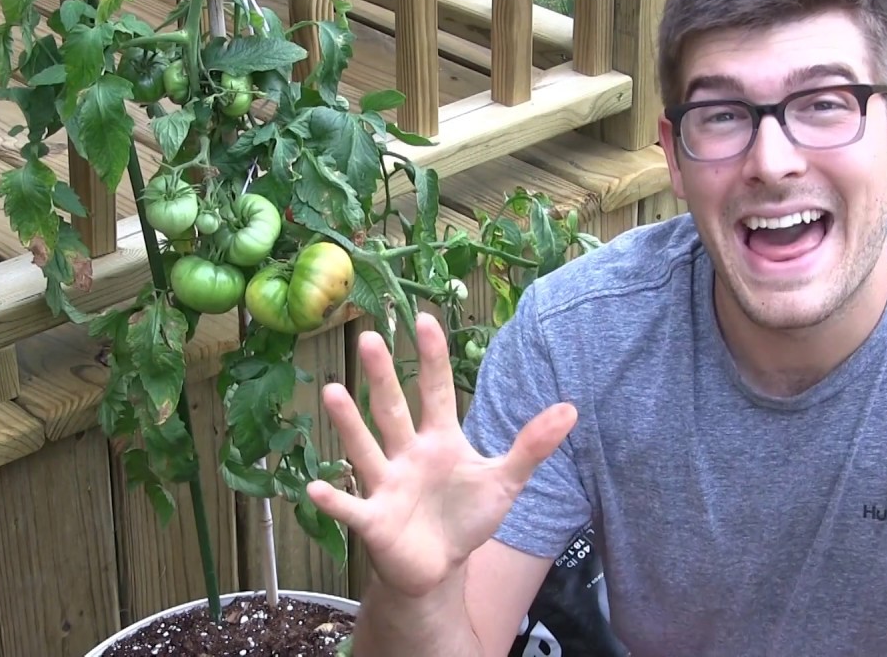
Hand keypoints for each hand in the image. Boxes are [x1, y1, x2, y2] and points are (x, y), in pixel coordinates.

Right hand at [306, 312, 576, 597]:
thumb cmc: (465, 516)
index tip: (424, 319)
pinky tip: (315, 487)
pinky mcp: (374, 520)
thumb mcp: (504, 482)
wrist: (438, 567)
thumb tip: (571, 408)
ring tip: (332, 391)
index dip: (431, 357)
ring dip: (349, 423)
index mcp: (439, 439)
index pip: (435, 391)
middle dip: (382, 376)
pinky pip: (351, 507)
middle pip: (392, 409)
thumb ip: (532, 446)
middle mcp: (407, 454)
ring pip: (365, 448)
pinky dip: (334, 499)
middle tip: (368, 338)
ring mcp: (386, 485)